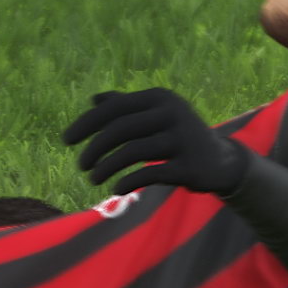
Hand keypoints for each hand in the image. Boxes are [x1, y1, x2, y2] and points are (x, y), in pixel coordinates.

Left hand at [61, 87, 249, 196]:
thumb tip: (95, 99)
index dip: (87, 123)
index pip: (114, 108)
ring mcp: (183, 139)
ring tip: (94, 179)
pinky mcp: (189, 166)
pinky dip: (127, 182)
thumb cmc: (178, 136)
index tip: (66, 140)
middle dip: (94, 148)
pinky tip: (116, 189)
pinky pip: (149, 174)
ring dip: (106, 168)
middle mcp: (173, 113)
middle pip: (120, 129)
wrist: (220, 162)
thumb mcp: (156, 117)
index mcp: (161, 98)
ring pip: (132, 152)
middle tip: (81, 165)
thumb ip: (127, 107)